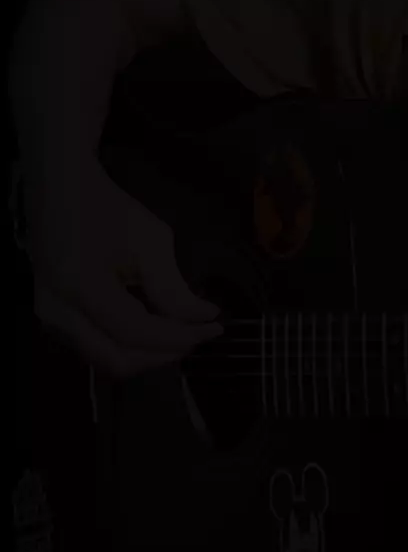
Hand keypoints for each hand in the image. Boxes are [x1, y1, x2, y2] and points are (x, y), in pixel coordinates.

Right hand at [28, 161, 222, 376]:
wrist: (60, 190)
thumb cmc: (106, 208)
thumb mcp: (150, 241)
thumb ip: (174, 289)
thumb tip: (203, 318)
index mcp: (81, 287)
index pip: (137, 333)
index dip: (179, 337)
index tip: (213, 327)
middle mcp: (58, 313)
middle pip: (119, 361)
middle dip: (164, 354)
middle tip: (196, 335)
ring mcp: (49, 320)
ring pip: (106, 361)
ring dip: (147, 354)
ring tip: (178, 331)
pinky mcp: (52, 321)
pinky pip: (95, 349)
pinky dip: (129, 346)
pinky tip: (152, 327)